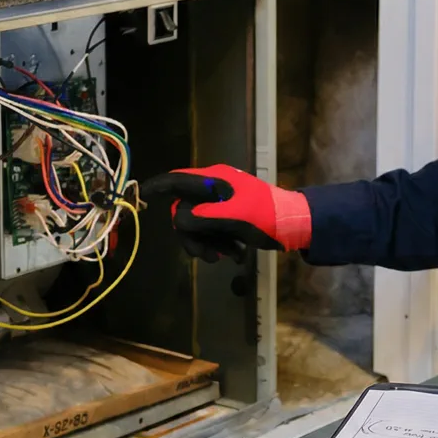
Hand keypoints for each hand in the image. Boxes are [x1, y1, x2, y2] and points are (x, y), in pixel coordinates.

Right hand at [142, 164, 311, 262]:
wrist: (296, 225)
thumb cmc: (267, 216)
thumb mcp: (235, 218)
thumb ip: (203, 218)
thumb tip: (178, 220)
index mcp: (214, 181)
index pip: (177, 180)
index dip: (158, 187)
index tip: (141, 196)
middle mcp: (214, 189)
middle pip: (184, 211)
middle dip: (191, 235)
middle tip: (206, 256)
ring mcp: (222, 204)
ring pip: (197, 225)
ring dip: (207, 243)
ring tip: (225, 257)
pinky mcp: (230, 218)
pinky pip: (213, 231)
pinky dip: (219, 244)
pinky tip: (234, 254)